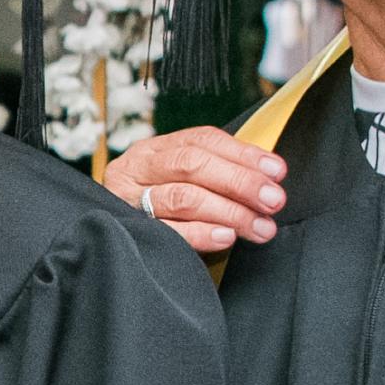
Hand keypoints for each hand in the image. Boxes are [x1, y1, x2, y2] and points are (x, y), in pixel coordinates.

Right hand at [104, 125, 285, 257]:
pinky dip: (200, 233)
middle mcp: (137, 167)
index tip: (276, 171)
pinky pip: (168, 231)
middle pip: (192, 164)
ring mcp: (127, 199)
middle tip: (273, 200)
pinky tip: (227, 237)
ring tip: (260, 227)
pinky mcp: (127, 231)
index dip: (243, 154)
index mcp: (155, 148)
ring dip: (229, 211)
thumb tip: (269, 176)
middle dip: (239, 181)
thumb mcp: (181, 182)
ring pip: (183, 197)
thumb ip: (217, 174)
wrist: (107, 244)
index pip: (203, 140)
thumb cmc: (158, 208)